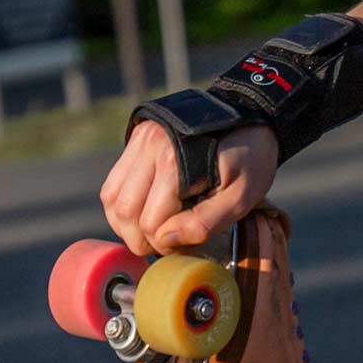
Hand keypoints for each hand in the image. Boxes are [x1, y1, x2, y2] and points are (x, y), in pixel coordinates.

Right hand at [99, 122, 279, 256]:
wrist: (251, 115)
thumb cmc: (250, 158)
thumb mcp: (242, 196)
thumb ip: (205, 222)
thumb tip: (165, 242)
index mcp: (175, 162)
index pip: (150, 222)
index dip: (164, 245)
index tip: (183, 247)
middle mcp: (150, 148)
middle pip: (124, 212)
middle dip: (140, 239)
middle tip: (164, 246)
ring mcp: (140, 140)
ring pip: (111, 197)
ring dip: (125, 224)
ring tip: (150, 233)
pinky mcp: (136, 138)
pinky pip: (113, 181)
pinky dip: (122, 204)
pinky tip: (142, 213)